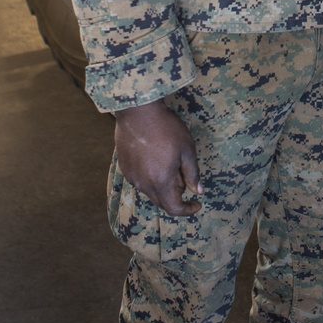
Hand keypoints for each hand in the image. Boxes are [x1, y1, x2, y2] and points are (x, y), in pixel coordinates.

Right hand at [114, 98, 201, 216]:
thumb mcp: (186, 150)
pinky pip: (140, 181)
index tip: (197, 203)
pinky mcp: (125, 167)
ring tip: (170, 163)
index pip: (174, 208)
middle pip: (162, 202)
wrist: (138, 112)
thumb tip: (197, 191)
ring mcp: (132, 176)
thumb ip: (192, 174)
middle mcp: (143, 184)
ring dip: (163, 186)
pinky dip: (151, 177)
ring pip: (150, 191)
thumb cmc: (166, 128)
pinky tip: (155, 159)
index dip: (188, 210)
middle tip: (184, 176)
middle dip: (176, 196)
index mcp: (161, 182)